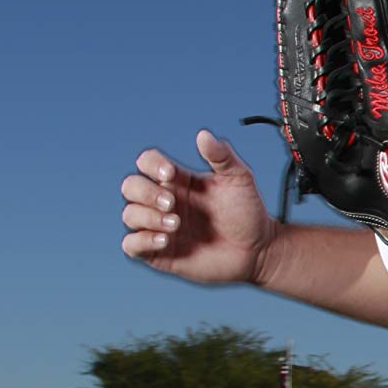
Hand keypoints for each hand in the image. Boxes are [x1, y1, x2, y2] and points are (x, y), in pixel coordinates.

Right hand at [121, 131, 278, 286]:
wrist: (257, 249)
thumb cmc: (247, 213)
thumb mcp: (239, 178)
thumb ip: (222, 156)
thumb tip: (203, 135)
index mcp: (178, 180)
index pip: (147, 162)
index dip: (152, 164)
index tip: (170, 174)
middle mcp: (165, 201)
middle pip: (131, 186)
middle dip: (146, 192)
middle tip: (172, 204)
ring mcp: (160, 227)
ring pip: (130, 215)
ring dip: (148, 217)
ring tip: (176, 225)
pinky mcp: (160, 252)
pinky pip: (131, 245)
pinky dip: (141, 241)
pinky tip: (165, 240)